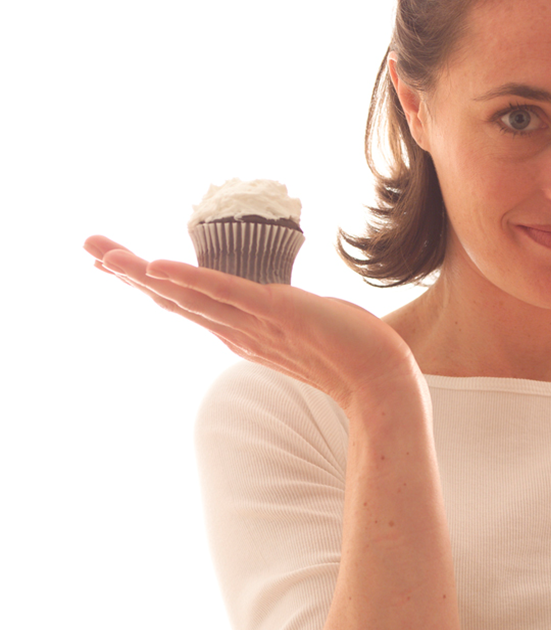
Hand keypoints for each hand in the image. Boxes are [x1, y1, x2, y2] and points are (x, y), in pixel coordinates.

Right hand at [84, 236, 421, 409]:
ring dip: (146, 274)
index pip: (188, 304)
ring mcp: (255, 326)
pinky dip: (193, 281)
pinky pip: (228, 294)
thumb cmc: (350, 354)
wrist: (381, 380)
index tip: (116, 264)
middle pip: (175, 299)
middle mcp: (240, 332)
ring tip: (106, 254)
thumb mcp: (305, 329)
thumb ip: (282, 319)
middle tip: (89, 249)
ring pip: (190, 296)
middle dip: (131, 274)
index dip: (152, 284)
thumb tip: (275, 304)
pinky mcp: (278, 314)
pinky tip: (160, 268)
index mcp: (244, 333)